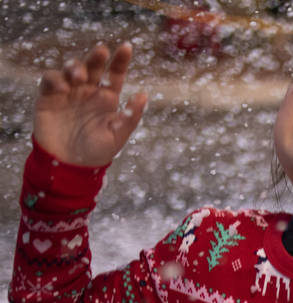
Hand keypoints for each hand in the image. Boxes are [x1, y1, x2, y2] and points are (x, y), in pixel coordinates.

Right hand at [34, 43, 147, 165]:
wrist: (70, 165)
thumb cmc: (97, 151)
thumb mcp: (118, 135)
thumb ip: (130, 116)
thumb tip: (144, 94)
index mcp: (107, 98)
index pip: (115, 74)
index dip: (120, 60)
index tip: (126, 47)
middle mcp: (88, 91)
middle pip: (93, 66)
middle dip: (97, 57)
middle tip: (101, 51)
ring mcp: (69, 92)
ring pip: (71, 68)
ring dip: (75, 66)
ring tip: (79, 77)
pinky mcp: (49, 97)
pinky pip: (50, 79)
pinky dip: (56, 78)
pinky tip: (63, 86)